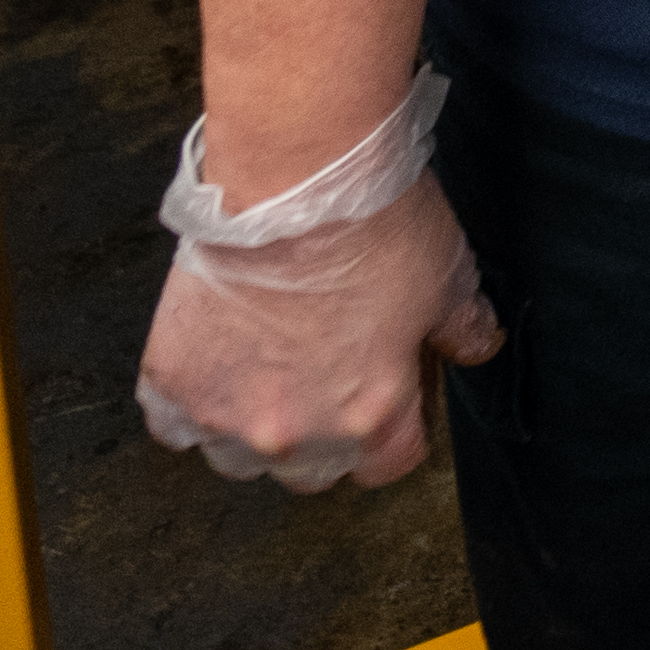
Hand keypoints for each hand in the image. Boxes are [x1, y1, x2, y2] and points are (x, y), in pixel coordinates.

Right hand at [137, 110, 505, 490]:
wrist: (294, 179)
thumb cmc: (372, 225)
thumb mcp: (450, 277)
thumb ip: (464, 329)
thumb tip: (476, 346)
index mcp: (370, 417)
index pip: (390, 463)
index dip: (396, 426)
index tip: (389, 391)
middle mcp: (295, 433)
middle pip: (312, 471)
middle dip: (323, 433)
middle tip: (324, 373)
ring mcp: (225, 413)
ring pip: (238, 457)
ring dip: (252, 426)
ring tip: (265, 367)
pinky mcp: (173, 381)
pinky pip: (173, 422)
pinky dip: (192, 401)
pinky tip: (215, 362)